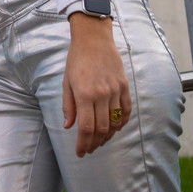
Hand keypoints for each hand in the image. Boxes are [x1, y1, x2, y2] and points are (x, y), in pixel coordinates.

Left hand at [62, 14, 131, 156]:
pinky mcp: (124, 86)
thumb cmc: (76, 59)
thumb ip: (68, 106)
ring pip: (115, 122)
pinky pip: (126, 111)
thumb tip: (68, 127)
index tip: (80, 153)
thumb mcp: (66, 82)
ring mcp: (115, 90)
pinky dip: (122, 123)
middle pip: (102, 129)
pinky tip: (115, 128)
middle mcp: (101, 94)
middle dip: (94, 143)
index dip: (83, 144)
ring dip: (108, 136)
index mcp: (84, 94)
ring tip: (99, 141)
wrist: (94, 38)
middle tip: (89, 149)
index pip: (86, 128)